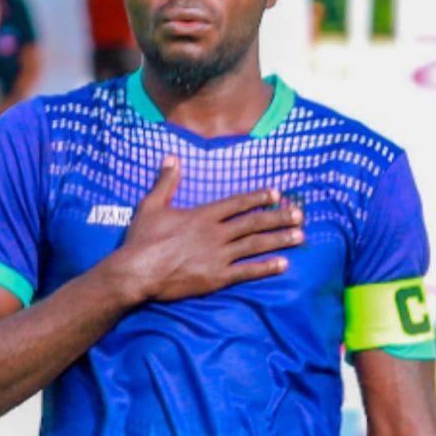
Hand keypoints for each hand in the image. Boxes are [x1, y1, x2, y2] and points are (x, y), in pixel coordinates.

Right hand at [105, 158, 300, 304]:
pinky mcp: (216, 278)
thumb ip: (165, 181)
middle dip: (279, 218)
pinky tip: (283, 264)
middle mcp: (216, 233)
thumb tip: (171, 157)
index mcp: (203, 216)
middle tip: (300, 215)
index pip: (238, 203)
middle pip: (254, 223)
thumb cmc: (141, 240)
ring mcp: (218, 256)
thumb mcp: (150, 205)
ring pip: (256, 245)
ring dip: (279, 239)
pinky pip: (247, 272)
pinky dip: (266, 267)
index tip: (277, 195)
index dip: (259, 198)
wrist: (135, 272)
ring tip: (299, 236)